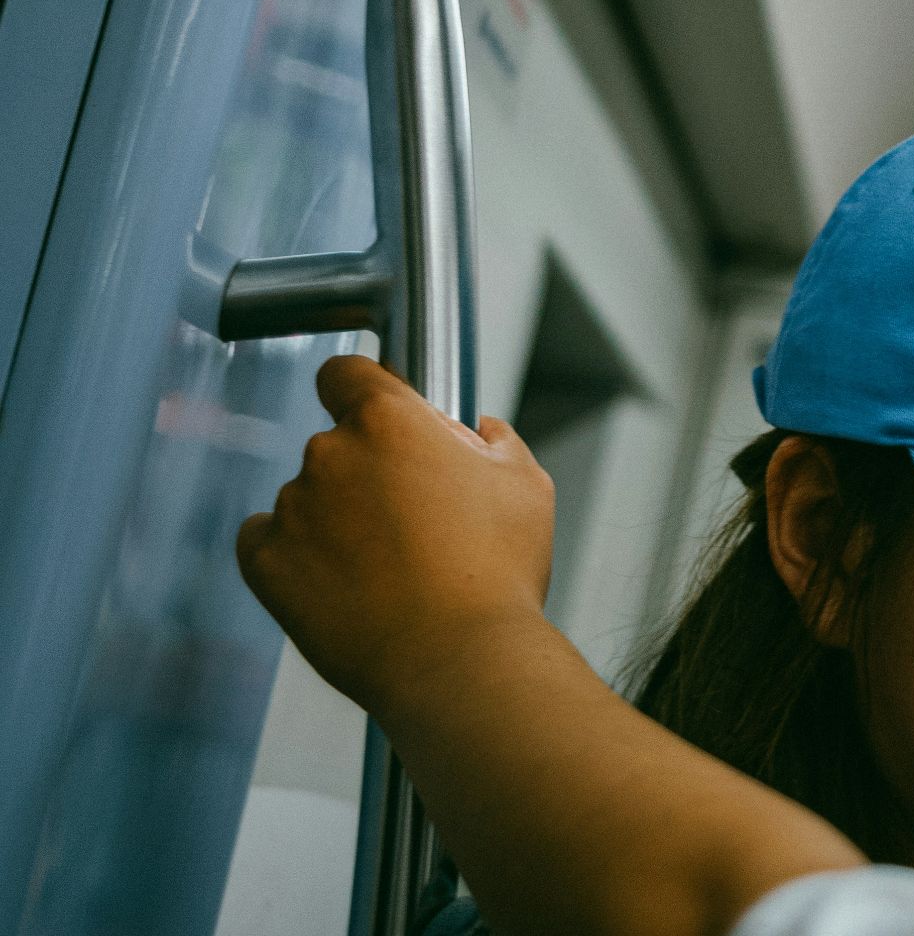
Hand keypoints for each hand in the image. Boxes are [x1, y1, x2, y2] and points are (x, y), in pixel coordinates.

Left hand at [237, 355, 554, 714]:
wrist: (459, 662)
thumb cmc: (498, 572)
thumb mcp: (526, 487)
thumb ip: (497, 442)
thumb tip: (481, 431)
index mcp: (389, 421)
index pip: (347, 373)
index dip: (364, 391)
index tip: (380, 417)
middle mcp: (330, 454)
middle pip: (337, 444)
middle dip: (369, 472)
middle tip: (415, 521)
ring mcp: (292, 508)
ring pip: (308, 497)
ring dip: (336, 518)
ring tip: (388, 569)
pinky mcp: (265, 564)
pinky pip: (266, 540)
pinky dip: (294, 554)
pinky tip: (339, 580)